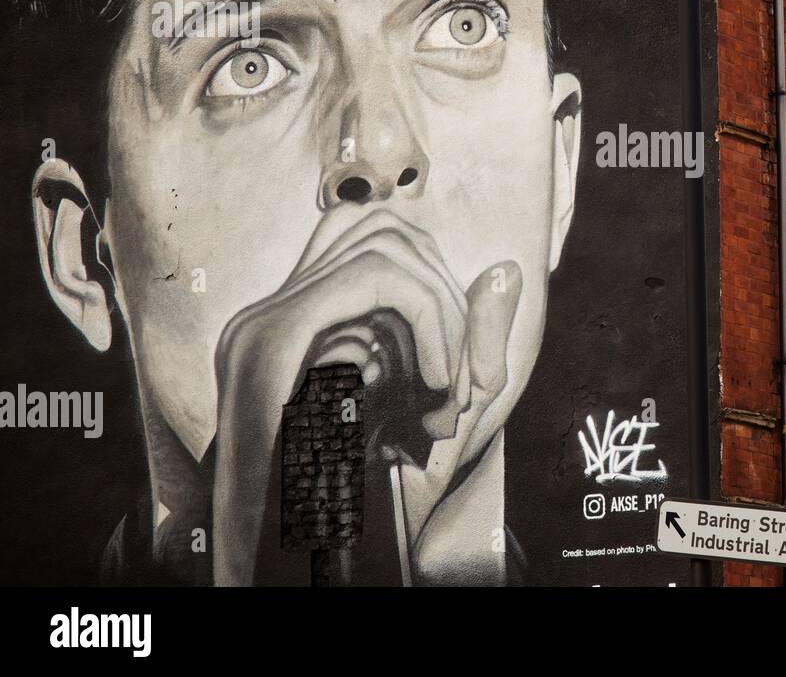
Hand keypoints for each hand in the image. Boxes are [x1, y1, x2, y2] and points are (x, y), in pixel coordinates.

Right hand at [211, 209, 520, 584]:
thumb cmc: (378, 504)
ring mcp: (263, 325)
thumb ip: (473, 344)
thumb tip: (506, 268)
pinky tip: (440, 382)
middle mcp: (268, 317)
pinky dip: (429, 318)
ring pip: (385, 244)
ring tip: (449, 386)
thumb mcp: (444, 412)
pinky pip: (376, 280)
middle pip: (385, 230)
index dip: (439, 286)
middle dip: (448, 293)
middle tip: (463, 379)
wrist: (318, 571)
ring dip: (444, 309)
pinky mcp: (274, 339)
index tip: (461, 367)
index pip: (379, 246)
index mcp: (295, 332)